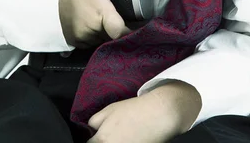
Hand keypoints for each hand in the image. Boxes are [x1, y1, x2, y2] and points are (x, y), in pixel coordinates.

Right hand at [58, 0, 134, 46]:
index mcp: (102, 14)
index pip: (121, 32)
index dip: (131, 32)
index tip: (137, 28)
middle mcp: (92, 29)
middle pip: (113, 35)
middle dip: (116, 27)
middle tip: (115, 14)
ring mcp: (82, 37)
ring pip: (102, 39)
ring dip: (105, 32)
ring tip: (101, 17)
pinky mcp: (74, 41)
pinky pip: (90, 43)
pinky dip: (93, 35)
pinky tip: (91, 23)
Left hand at [87, 81, 201, 142]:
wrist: (159, 114)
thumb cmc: (134, 110)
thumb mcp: (110, 110)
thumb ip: (95, 121)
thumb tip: (90, 131)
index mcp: (101, 140)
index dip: (93, 138)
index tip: (98, 134)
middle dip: (103, 140)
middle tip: (113, 133)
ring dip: (115, 142)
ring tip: (124, 134)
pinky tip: (132, 138)